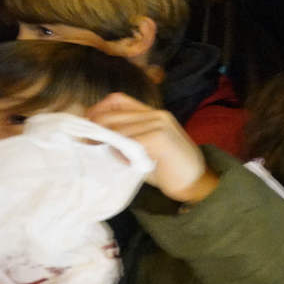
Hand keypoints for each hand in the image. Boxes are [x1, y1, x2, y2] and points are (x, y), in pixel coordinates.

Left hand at [86, 94, 216, 203]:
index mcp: (154, 113)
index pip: (117, 99)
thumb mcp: (145, 149)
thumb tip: (95, 138)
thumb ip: (126, 139)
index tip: (87, 128)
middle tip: (86, 145)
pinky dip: (120, 153)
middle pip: (112, 113)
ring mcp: (159, 124)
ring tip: (108, 157)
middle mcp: (157, 114)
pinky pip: (127, 141)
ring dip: (107, 143)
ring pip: (117, 128)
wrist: (197, 183)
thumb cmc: (169, 170)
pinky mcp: (159, 137)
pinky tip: (126, 163)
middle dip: (94, 129)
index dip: (97, 110)